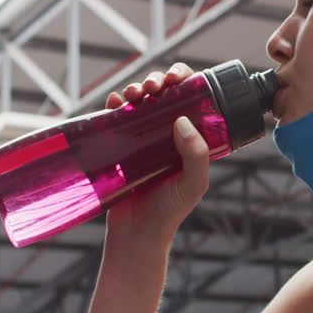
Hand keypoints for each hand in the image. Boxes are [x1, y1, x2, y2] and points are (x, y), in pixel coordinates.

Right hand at [103, 63, 209, 240]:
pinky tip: (116, 102)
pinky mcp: (120, 146)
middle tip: (153, 86)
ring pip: (141, 101)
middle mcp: (167, 134)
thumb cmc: (169, 211)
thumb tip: (182, 120)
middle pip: (164, 94)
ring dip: (137, 88)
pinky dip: (116, 103)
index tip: (176, 78)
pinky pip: (117, 117)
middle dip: (158, 80)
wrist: (136, 234)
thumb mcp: (193, 184)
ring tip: (135, 94)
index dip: (185, 80)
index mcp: (190, 139)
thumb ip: (196, 155)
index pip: (192, 99)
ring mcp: (142, 139)